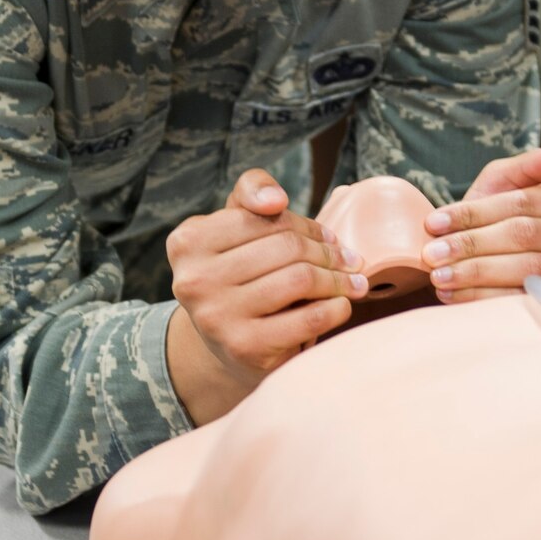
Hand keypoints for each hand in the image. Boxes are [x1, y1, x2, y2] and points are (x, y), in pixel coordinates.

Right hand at [165, 169, 366, 417]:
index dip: (306, 225)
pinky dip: (336, 308)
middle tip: (350, 260)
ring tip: (353, 281)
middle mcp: (194, 280)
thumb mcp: (236, 226)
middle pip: (287, 247)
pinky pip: (309, 317)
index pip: (264, 217)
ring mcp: (217, 316)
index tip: (329, 237)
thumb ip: (252, 191)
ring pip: (300, 279)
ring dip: (338, 279)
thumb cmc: (241, 275)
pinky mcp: (245, 348)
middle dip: (328, 252)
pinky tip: (342, 304)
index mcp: (188, 242)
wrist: (230, 345)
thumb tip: (276, 199)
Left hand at [420, 142, 540, 303]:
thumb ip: (531, 165)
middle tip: (432, 254)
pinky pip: (527, 301)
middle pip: (526, 236)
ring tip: (439, 276)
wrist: (516, 259)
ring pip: (527, 270)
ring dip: (477, 273)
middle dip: (473, 244)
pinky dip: (487, 298)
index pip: (525, 203)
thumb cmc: (508, 215)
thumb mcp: (511, 183)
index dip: (477, 212)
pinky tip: (455, 295)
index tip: (435, 222)